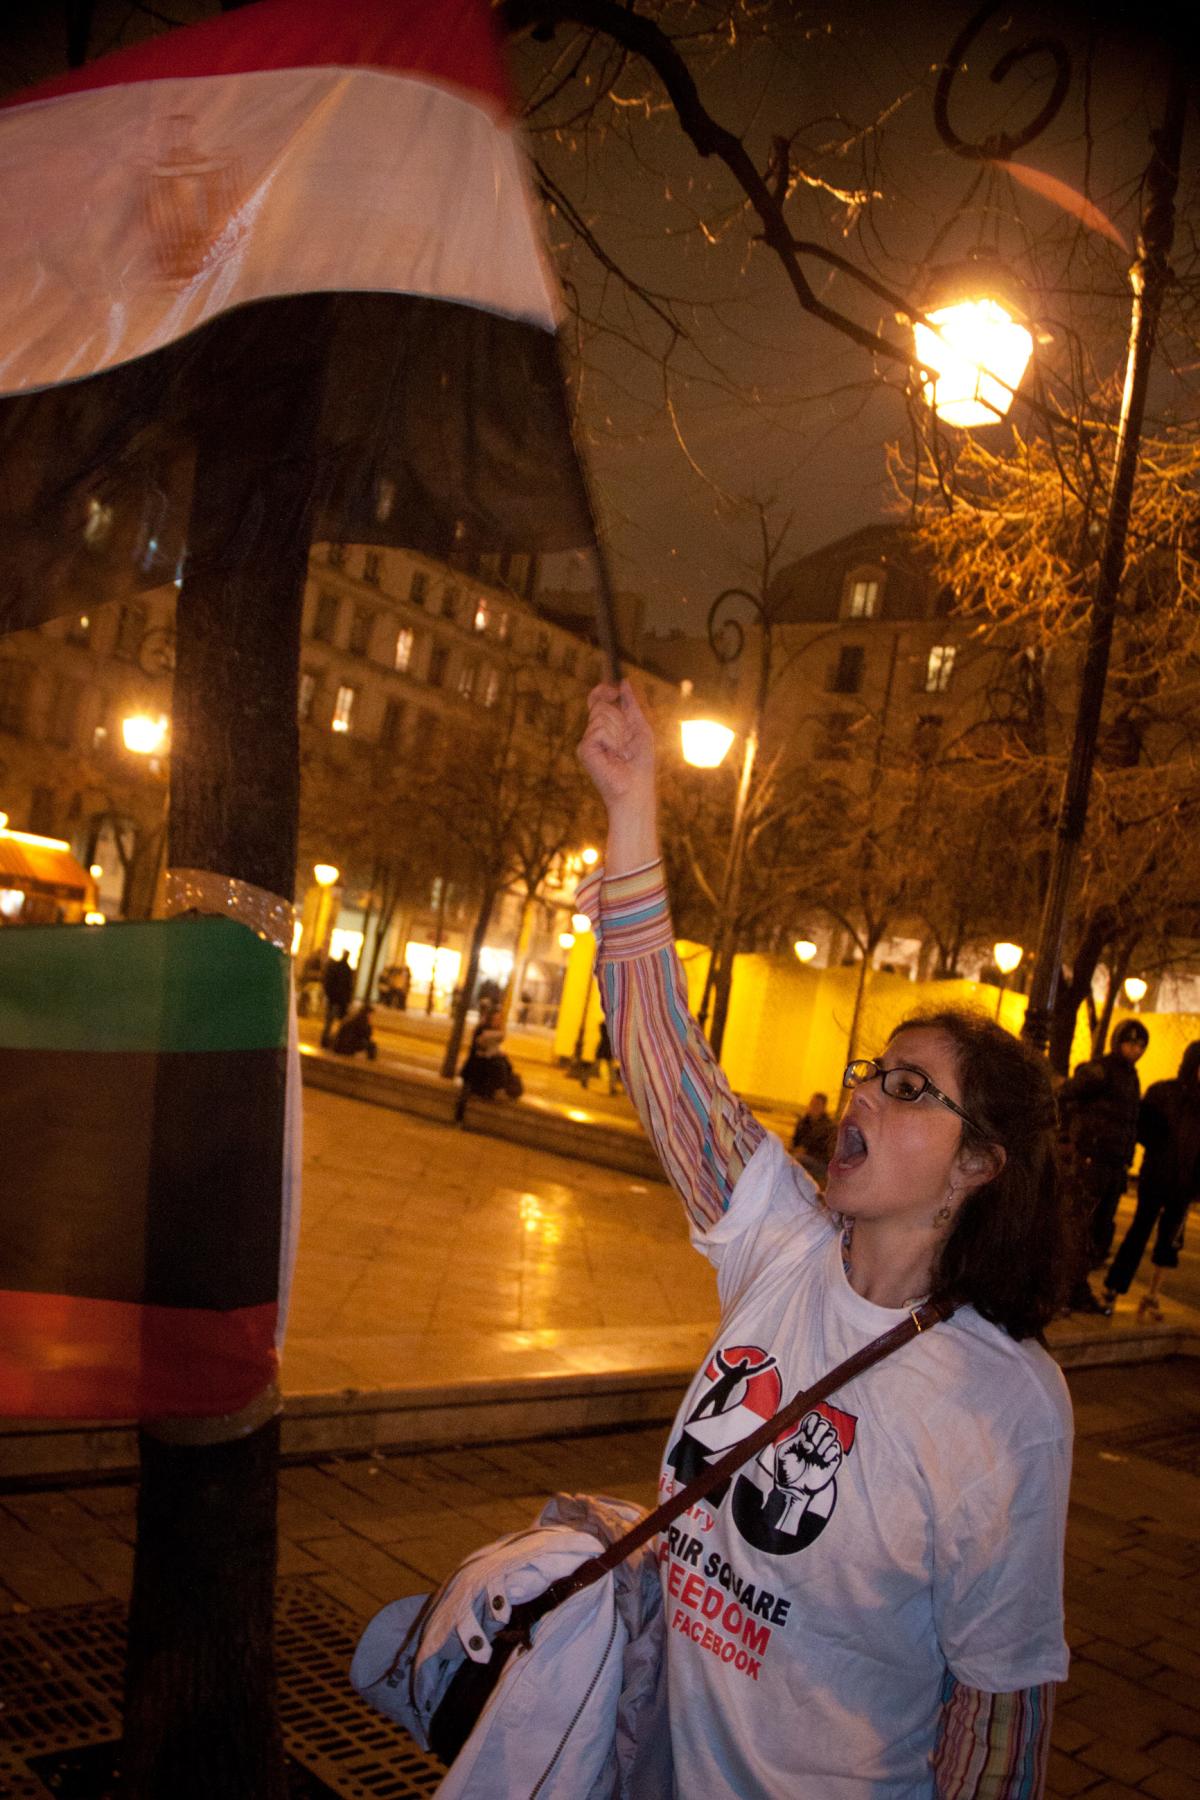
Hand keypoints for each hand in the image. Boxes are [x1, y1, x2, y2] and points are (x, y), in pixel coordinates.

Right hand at [577, 681, 655, 811]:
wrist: (636, 789)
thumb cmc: (641, 764)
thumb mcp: (641, 728)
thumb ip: (632, 705)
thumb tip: (624, 682)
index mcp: (607, 728)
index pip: (597, 701)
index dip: (602, 691)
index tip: (613, 689)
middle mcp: (594, 733)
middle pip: (601, 706)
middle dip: (619, 720)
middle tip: (626, 744)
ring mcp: (588, 742)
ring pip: (601, 716)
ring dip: (618, 733)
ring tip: (621, 753)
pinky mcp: (584, 750)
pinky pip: (598, 730)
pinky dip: (611, 741)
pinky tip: (613, 756)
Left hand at [775, 1412, 842, 1495]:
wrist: (794, 1488)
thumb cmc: (786, 1470)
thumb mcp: (783, 1452)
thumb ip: (793, 1441)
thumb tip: (808, 1442)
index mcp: (803, 1435)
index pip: (813, 1419)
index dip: (812, 1421)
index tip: (807, 1431)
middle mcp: (815, 1440)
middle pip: (825, 1423)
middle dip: (819, 1432)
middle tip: (812, 1442)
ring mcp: (824, 1449)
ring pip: (833, 1433)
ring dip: (824, 1442)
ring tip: (816, 1453)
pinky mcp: (832, 1460)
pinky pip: (837, 1447)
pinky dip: (830, 1452)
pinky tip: (822, 1460)